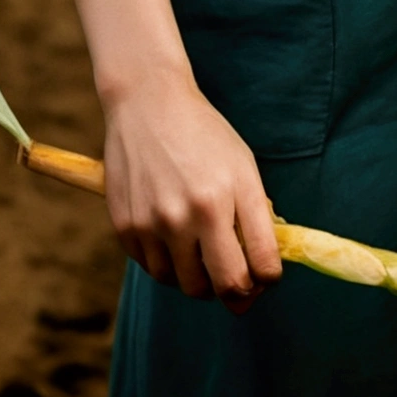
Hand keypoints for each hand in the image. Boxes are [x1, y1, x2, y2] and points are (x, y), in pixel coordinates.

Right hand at [101, 62, 283, 309]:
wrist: (147, 103)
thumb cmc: (203, 134)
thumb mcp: (242, 165)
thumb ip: (256, 214)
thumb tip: (263, 267)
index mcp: (229, 194)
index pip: (262, 267)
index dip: (268, 280)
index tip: (265, 277)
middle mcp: (193, 213)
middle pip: (226, 288)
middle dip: (239, 293)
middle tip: (238, 282)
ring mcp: (156, 223)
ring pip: (188, 286)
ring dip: (201, 280)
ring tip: (203, 254)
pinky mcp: (127, 228)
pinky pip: (155, 270)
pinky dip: (169, 264)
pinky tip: (173, 238)